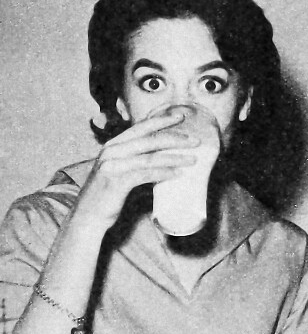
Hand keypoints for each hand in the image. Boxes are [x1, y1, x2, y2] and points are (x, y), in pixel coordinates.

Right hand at [75, 110, 200, 230]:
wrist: (87, 216)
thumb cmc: (106, 197)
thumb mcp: (119, 173)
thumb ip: (136, 165)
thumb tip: (163, 165)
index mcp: (113, 145)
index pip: (140, 127)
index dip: (161, 120)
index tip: (180, 116)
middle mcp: (111, 151)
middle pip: (149, 139)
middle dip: (175, 138)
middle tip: (195, 141)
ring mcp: (113, 165)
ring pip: (150, 157)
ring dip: (174, 157)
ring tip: (192, 159)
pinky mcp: (116, 181)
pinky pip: (145, 174)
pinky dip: (164, 173)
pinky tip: (178, 174)